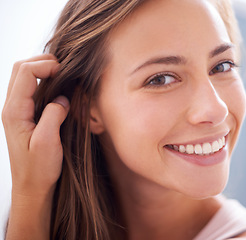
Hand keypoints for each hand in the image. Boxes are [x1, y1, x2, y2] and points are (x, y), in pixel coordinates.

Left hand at [2, 54, 69, 197]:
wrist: (31, 186)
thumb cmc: (38, 169)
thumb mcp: (48, 143)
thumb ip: (54, 116)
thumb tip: (63, 98)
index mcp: (15, 111)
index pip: (25, 72)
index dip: (46, 65)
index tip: (66, 72)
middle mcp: (12, 107)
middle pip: (21, 68)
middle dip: (43, 62)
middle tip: (65, 69)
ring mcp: (17, 111)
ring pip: (24, 76)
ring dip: (43, 70)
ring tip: (63, 75)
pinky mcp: (24, 115)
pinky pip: (30, 89)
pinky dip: (44, 81)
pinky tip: (58, 88)